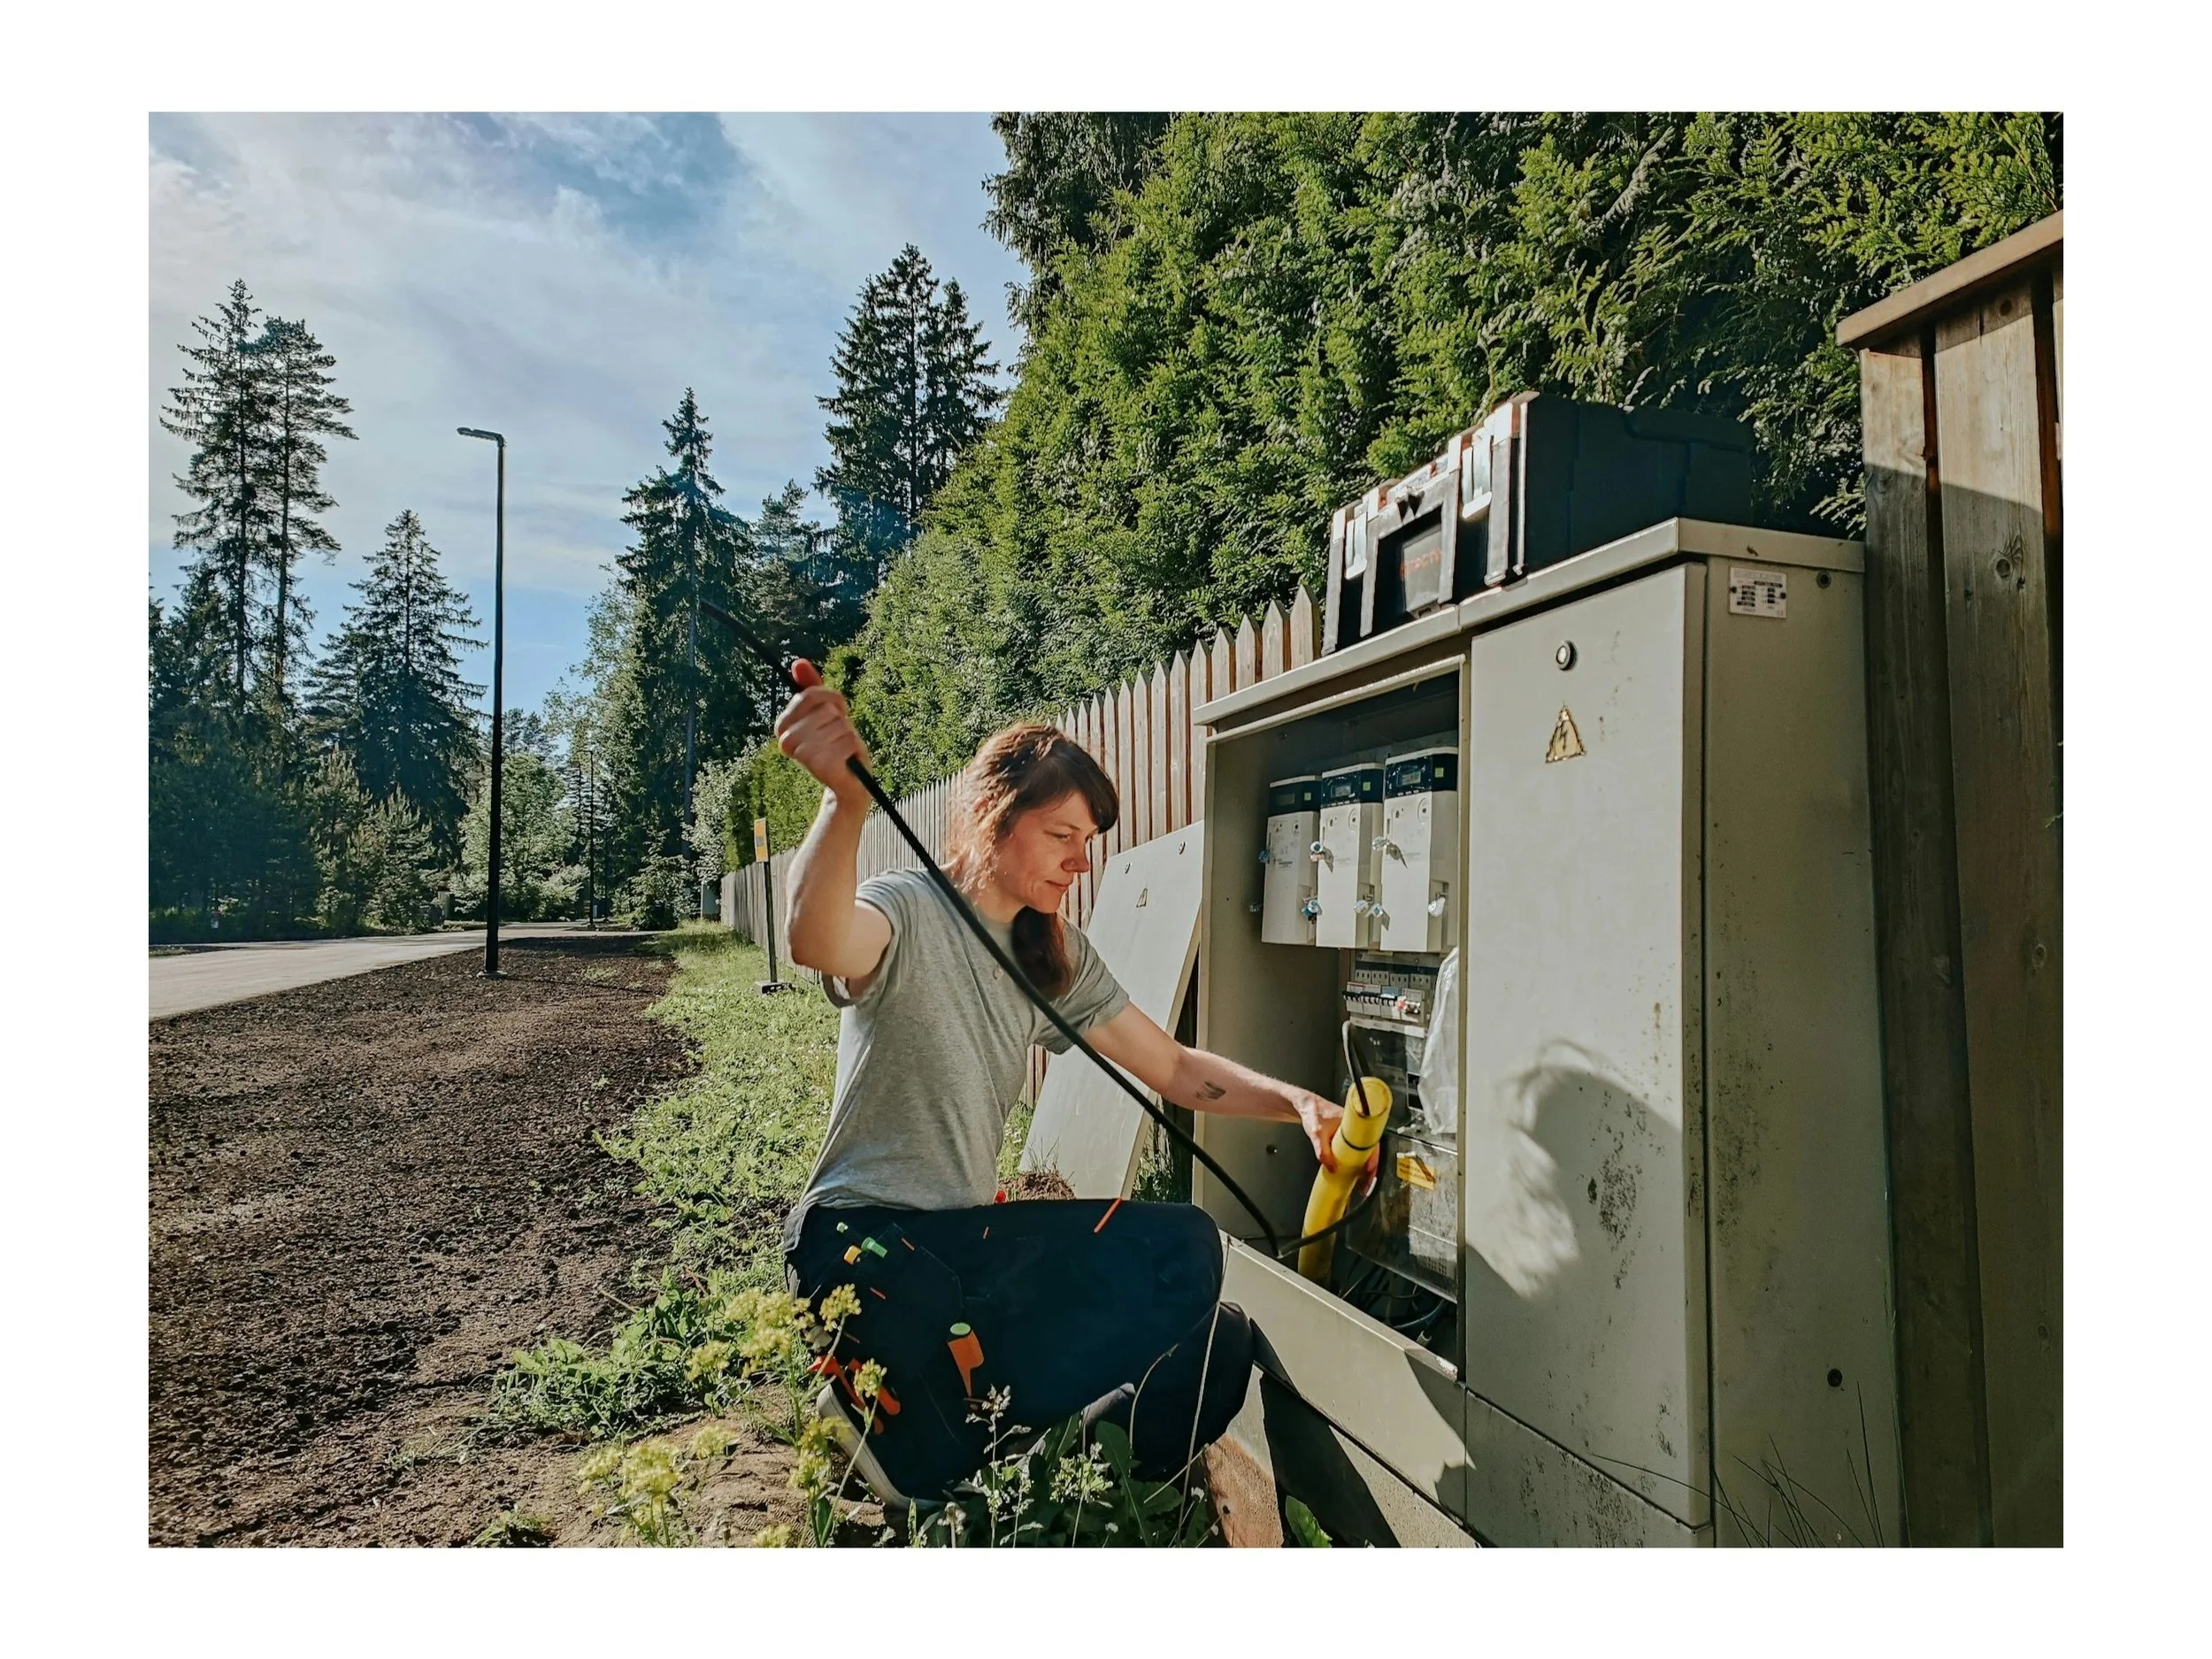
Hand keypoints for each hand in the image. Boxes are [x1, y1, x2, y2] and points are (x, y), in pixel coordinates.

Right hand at [775, 684, 871, 805]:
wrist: (848, 782)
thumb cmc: (835, 744)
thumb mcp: (825, 712)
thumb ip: (811, 687)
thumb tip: (798, 662)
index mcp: (782, 727)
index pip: (810, 695)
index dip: (830, 701)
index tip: (833, 715)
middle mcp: (786, 741)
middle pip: (826, 710)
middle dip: (840, 721)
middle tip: (837, 738)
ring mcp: (803, 755)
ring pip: (840, 725)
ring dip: (848, 735)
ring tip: (842, 750)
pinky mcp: (822, 766)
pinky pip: (849, 740)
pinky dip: (855, 748)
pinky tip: (847, 760)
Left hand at [1290, 1090, 1379, 1196]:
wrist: (1306, 1105)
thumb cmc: (1313, 1113)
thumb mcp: (1316, 1134)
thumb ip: (1322, 1152)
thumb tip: (1332, 1168)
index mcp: (1355, 1122)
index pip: (1371, 1141)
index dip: (1373, 1157)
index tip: (1370, 1170)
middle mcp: (1357, 1127)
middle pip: (1371, 1149)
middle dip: (1371, 1167)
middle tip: (1368, 1183)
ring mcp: (1353, 1132)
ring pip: (1365, 1151)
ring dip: (1365, 1167)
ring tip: (1364, 1182)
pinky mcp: (1348, 1137)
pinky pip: (1357, 1150)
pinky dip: (1358, 1162)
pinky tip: (1356, 1172)